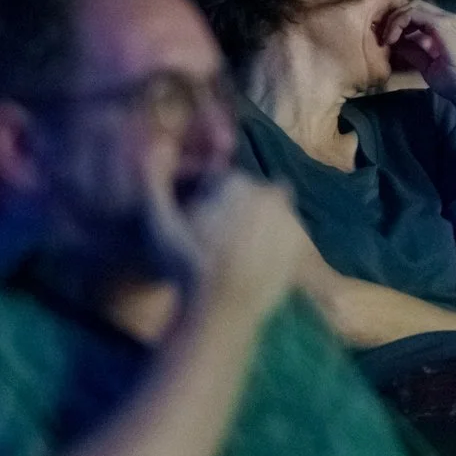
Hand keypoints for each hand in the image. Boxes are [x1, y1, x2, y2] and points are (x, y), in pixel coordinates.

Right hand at [148, 165, 302, 322]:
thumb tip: (159, 144)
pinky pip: (284, 236)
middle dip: (236, 209)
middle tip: (216, 241)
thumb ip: (153, 182)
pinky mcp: (302, 247)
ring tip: (235, 255)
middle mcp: (272, 194)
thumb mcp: (159, 224)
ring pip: (269, 214)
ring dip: (257, 225)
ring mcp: (292, 220)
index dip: (206, 201)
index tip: (196, 226)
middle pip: (249, 196)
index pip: (222, 182)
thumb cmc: (186, 265)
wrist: (222, 312)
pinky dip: (274, 243)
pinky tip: (253, 262)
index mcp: (240, 183)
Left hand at [379, 0, 455, 119]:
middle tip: (383, 35)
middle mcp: (449, 18)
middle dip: (395, 17)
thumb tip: (395, 42)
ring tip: (386, 38)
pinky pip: (414, 14)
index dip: (400, 22)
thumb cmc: (453, 82)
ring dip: (395, 19)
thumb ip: (412, 50)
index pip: (419, 14)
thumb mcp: (427, 64)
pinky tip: (391, 39)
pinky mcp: (442, 24)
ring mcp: (447, 19)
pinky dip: (399, 23)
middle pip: (415, 6)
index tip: (386, 39)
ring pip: (414, 6)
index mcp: (447, 27)